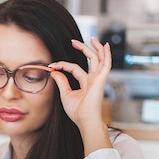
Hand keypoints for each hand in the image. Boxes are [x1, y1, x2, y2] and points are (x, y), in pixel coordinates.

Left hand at [49, 38, 111, 153]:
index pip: (74, 69)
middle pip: (90, 60)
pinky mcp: (101, 79)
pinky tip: (104, 45)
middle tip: (73, 41)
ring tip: (91, 38)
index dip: (63, 65)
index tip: (52, 65)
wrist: (85, 120)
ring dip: (96, 48)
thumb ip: (61, 81)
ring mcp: (98, 79)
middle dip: (82, 49)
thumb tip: (54, 71)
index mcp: (86, 83)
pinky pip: (106, 64)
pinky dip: (106, 54)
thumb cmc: (77, 112)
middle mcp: (93, 79)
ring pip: (99, 59)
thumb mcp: (65, 94)